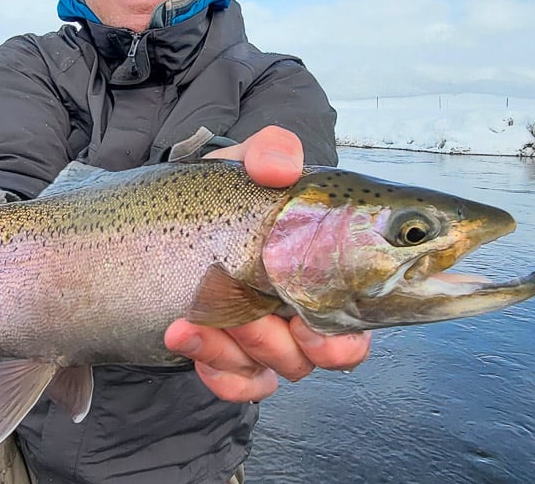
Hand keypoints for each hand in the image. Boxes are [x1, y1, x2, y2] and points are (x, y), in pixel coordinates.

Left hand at [163, 126, 371, 401]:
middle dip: (288, 344)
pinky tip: (180, 333)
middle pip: (328, 356)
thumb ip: (271, 152)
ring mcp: (273, 338)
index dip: (347, 338)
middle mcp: (311, 310)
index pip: (365, 320)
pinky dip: (212, 365)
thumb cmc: (230, 192)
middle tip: (252, 317)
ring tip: (200, 312)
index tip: (312, 323)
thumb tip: (282, 167)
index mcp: (330, 271)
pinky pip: (237, 383)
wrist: (168, 217)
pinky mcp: (234, 358)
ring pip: (276, 367)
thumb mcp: (248, 164)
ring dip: (238, 345)